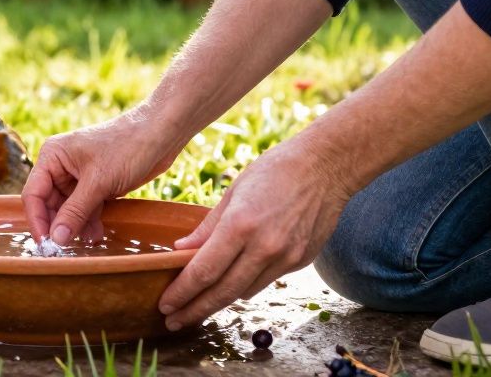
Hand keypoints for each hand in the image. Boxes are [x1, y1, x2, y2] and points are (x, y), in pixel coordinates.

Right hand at [22, 109, 184, 244]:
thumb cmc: (127, 147)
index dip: (37, 221)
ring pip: (68, 208)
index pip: (33, 194)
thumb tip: (56, 239)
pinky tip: (97, 234)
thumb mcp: (98, 183)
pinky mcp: (96, 183)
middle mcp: (60, 166)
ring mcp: (78, 175)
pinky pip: (85, 207)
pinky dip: (89, 221)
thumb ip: (75, 212)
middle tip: (66, 249)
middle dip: (59, 225)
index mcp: (52, 157)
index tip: (46, 245)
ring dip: (76, 226)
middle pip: (49, 203)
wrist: (161, 134)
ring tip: (88, 241)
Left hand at [158, 134, 350, 329]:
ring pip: (244, 292)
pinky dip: (244, 287)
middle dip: (194, 310)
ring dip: (218, 302)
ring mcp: (286, 258)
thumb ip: (207, 227)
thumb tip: (180, 251)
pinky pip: (265, 282)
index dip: (182, 293)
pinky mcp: (300, 262)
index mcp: (240, 225)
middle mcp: (264, 247)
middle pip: (223, 291)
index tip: (165, 306)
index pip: (204, 271)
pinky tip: (229, 288)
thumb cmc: (273, 171)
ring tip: (196, 307)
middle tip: (173, 322)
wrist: (325, 168)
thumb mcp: (233, 192)